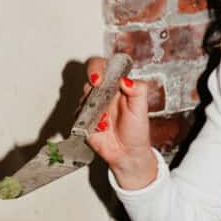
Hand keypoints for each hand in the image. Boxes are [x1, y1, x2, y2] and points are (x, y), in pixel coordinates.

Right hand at [85, 56, 156, 188]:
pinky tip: (101, 126)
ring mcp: (92, 105)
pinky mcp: (83, 118)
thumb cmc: (136, 131)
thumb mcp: (142, 109)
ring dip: (92, 105)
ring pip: (82, 95)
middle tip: (96, 88)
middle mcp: (103, 93)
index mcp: (118, 86)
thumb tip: (126, 79)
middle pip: (89, 76)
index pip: (105, 67)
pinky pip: (78, 113)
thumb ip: (138, 90)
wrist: (128, 153)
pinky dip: (88, 119)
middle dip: (91, 81)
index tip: (99, 77)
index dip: (99, 67)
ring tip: (106, 118)